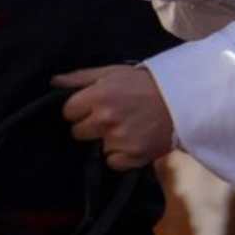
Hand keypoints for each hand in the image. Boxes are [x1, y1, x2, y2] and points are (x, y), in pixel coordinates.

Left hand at [55, 65, 175, 170]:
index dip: (78, 110)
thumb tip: (53, 82)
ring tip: (125, 127)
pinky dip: (120, 155)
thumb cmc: (144, 83)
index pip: (68, 112)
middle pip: (78, 132)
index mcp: (98, 96)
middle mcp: (106, 119)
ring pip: (96, 147)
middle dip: (89, 126)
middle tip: (109, 117)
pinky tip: (132, 141)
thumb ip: (80, 78)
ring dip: (106, 140)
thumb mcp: (112, 72)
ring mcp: (119, 140)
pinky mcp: (133, 157)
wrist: (182, 101)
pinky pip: (113, 162)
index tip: (90, 107)